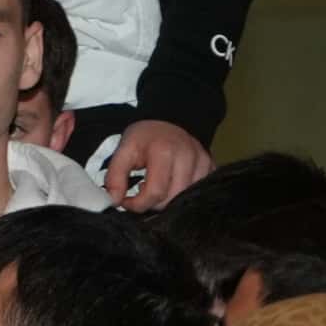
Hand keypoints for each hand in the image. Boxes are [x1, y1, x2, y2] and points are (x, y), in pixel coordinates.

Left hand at [96, 118, 213, 209]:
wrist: (168, 121)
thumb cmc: (144, 137)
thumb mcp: (123, 151)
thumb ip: (114, 177)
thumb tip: (114, 201)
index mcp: (164, 152)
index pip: (155, 193)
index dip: (137, 204)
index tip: (126, 200)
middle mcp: (188, 157)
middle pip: (170, 200)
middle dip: (151, 203)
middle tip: (142, 192)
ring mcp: (203, 162)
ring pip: (184, 200)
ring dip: (166, 200)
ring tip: (156, 186)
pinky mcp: (211, 167)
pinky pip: (196, 193)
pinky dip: (180, 195)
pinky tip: (171, 185)